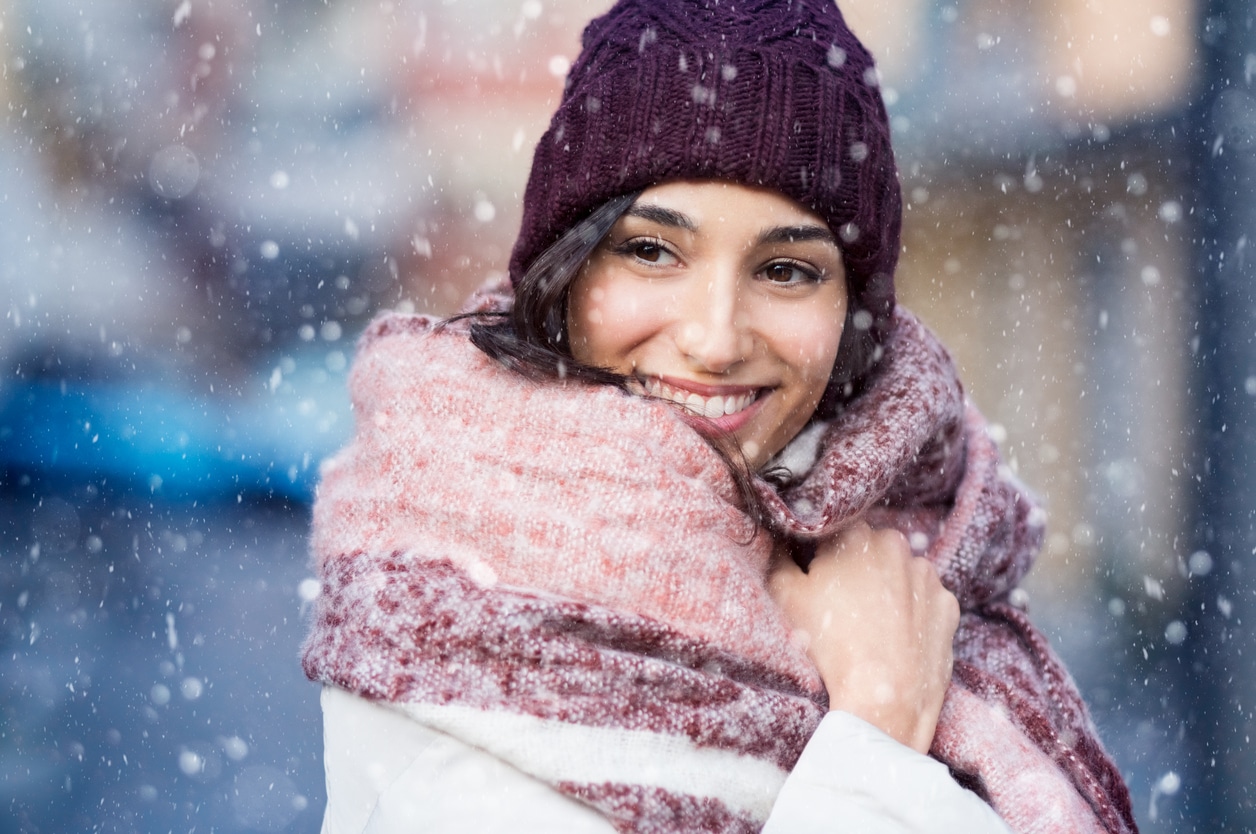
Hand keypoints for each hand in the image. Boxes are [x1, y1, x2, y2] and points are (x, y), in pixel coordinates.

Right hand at [768, 522, 959, 753]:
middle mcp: (897, 545)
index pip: (832, 533)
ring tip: (870, 627)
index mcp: (855, 534)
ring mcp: (928, 576)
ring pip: (900, 574)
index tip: (816, 583)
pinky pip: (925, 601)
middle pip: (868, 551)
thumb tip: (776, 542)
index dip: (820, 557)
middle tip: (841, 607)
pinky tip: (896, 638)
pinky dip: (913, 613)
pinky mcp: (948, 606)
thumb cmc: (829, 644)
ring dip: (886, 589)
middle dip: (855, 571)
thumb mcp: (786, 597)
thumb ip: (777, 559)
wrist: (883, 698)